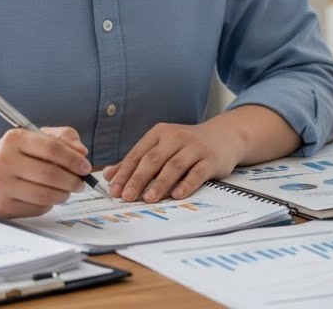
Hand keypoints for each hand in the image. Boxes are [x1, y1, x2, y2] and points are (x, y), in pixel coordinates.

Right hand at [0, 126, 91, 217]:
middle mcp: (4, 161)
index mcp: (14, 139)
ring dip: (63, 195)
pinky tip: (47, 197)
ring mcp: (1, 186)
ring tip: (66, 191)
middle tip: (80, 183)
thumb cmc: (14, 154)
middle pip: (50, 175)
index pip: (52, 149)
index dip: (73, 159)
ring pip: (45, 195)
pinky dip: (48, 204)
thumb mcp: (35, 137)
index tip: (85, 167)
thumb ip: (62, 138)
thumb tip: (81, 152)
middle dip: (72, 181)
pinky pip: (36, 209)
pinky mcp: (2, 207)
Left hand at [103, 121, 240, 202]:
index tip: (113, 190)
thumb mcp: (161, 147)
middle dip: (138, 179)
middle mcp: (176, 137)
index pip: (138, 154)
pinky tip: (177, 195)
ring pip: (174, 166)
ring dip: (160, 183)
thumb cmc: (186, 145)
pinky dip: (187, 184)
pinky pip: (197, 173)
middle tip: (126, 196)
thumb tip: (108, 175)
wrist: (224, 136)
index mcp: (160, 133)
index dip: (124, 172)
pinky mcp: (210, 159)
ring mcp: (194, 147)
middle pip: (153, 159)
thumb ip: (136, 161)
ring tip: (148, 198)